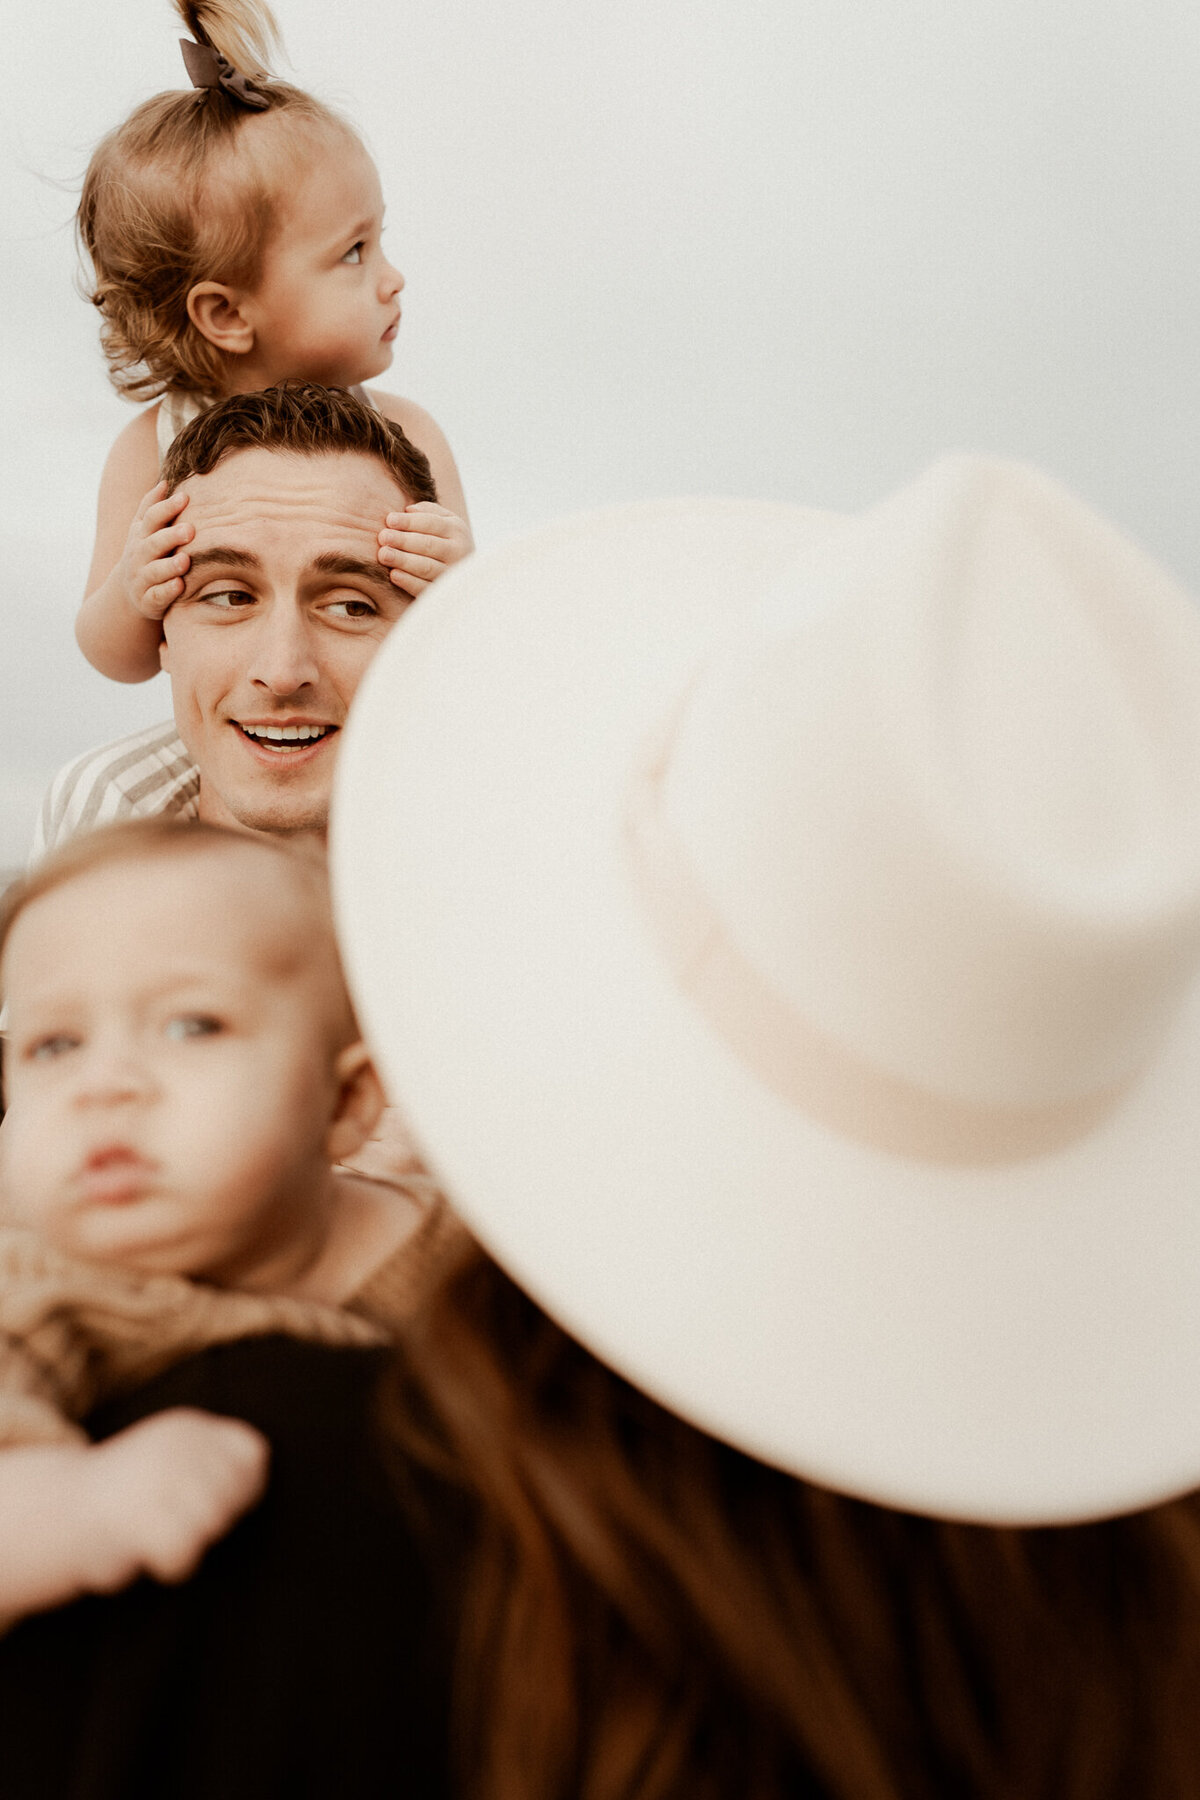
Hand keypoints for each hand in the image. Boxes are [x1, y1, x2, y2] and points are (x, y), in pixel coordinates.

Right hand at [78, 1407, 268, 1592]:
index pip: (253, 1454)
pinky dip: (172, 1563)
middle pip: (234, 1494)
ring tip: (159, 1536)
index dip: (244, 1487)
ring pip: (212, 1523)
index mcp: (187, 1427)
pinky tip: (150, 1556)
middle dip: (217, 1520)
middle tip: (178, 1524)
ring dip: (190, 1542)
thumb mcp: (174, 1463)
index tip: (217, 1503)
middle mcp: (175, 1445)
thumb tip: (254, 1481)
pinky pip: (182, 1551)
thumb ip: (214, 1468)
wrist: (56, 1510)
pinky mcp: (135, 1514)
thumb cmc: (128, 1495)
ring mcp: (155, 1476)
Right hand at [118, 481, 193, 620]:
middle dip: (170, 537)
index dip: (166, 508)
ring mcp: (142, 579)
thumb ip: (152, 507)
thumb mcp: (143, 531)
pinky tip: (180, 586)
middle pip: (153, 544)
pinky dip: (167, 592)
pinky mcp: (148, 601)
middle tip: (190, 530)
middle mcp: (139, 556)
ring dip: (170, 566)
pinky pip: (157, 596)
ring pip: (154, 572)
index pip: (152, 518)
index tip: (185, 497)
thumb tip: (166, 481)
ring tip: (185, 560)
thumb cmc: (145, 555)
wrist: (129, 594)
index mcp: (141, 535)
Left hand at [377, 503, 471, 597]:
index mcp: (457, 530)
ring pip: (426, 567)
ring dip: (403, 560)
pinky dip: (409, 582)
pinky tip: (393, 575)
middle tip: (383, 537)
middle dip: (404, 540)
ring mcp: (452, 574)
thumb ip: (428, 512)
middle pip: (428, 545)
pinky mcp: (445, 593)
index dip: (410, 522)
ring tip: (383, 554)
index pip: (432, 523)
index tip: (389, 520)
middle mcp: (459, 552)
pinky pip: (425, 588)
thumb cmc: (444, 541)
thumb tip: (408, 510)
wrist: (466, 577)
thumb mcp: (444, 522)